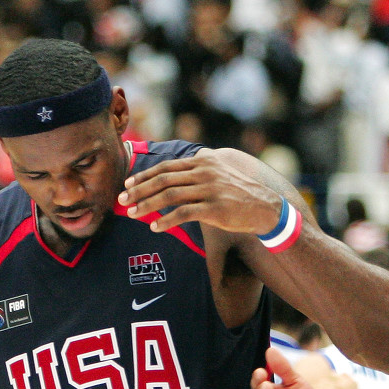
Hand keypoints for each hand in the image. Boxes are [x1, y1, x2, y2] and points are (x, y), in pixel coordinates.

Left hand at [117, 149, 283, 235]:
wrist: (266, 208)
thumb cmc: (240, 193)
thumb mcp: (219, 174)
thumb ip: (198, 171)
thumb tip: (173, 177)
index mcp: (203, 161)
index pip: (166, 166)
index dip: (144, 175)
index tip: (128, 184)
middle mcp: (204, 172)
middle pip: (163, 179)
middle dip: (139, 190)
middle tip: (123, 199)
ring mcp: (210, 189)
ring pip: (169, 195)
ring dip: (147, 205)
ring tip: (134, 214)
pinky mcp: (215, 208)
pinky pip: (183, 214)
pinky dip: (166, 221)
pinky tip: (155, 227)